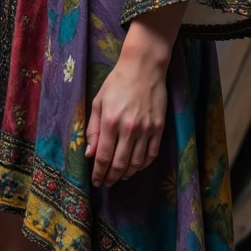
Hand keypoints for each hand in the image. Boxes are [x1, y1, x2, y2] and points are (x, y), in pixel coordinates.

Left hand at [85, 5, 184, 187]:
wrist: (144, 67)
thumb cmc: (117, 82)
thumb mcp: (98, 102)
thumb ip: (94, 129)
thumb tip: (90, 154)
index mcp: (110, 122)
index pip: (103, 157)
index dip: (99, 173)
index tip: (96, 181)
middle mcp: (129, 129)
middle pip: (120, 164)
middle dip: (111, 178)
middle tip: (107, 183)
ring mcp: (146, 129)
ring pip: (136, 162)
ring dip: (126, 174)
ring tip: (120, 177)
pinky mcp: (159, 127)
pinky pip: (151, 154)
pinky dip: (143, 165)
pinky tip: (136, 167)